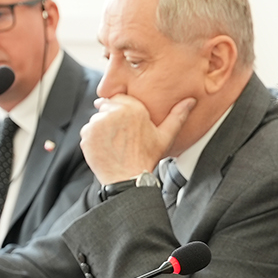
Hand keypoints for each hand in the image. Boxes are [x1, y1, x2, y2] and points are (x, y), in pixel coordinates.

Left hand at [79, 94, 195, 181]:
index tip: (125, 126)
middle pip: (106, 107)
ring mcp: (98, 123)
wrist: (128, 179)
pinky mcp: (87, 134)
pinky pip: (87, 132)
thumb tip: (190, 101)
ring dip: (102, 130)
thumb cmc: (147, 158)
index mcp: (133, 108)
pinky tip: (106, 150)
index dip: (121, 112)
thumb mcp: (165, 137)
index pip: (119, 98)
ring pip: (97, 120)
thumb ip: (177, 116)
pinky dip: (93, 140)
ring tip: (114, 145)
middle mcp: (114, 112)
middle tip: (121, 138)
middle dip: (111, 120)